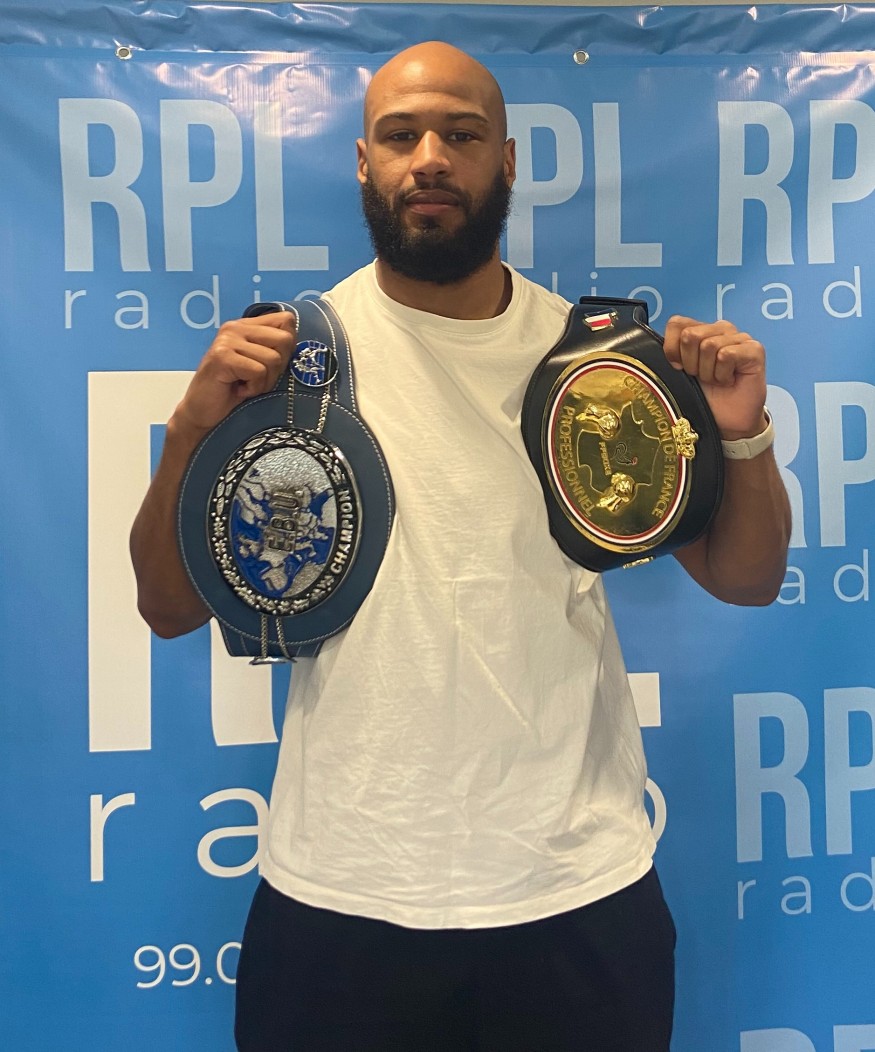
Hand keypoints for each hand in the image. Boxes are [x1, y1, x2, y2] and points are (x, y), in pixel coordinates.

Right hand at [172, 312, 296, 436]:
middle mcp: (235, 327)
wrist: (202, 412)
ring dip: (264, 381)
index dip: (287, 346)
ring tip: (246, 385)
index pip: (286, 320)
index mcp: (245, 325)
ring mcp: (227, 340)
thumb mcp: (258, 365)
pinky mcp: (222, 357)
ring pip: (273, 358)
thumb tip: (300, 345)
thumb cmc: (233, 390)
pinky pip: (259, 371)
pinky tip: (240, 390)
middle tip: (258, 379)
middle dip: (278, 367)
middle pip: (285, 339)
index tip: (271, 365)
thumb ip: (274, 349)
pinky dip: (254, 387)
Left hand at [662, 316, 767, 439]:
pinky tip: (729, 381)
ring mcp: (739, 337)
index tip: (679, 368)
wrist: (727, 422)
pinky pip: (726, 355)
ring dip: (708, 372)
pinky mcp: (754, 349)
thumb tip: (657, 346)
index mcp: (700, 331)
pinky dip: (722, 374)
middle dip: (691, 363)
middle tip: (702, 378)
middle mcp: (720, 329)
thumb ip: (672, 353)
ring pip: (709, 345)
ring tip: (717, 381)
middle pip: (690, 335)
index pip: (677, 323)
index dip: (672, 349)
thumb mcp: (680, 374)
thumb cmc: (705, 397)